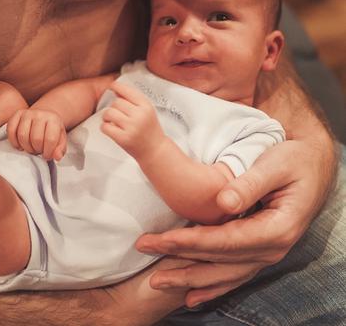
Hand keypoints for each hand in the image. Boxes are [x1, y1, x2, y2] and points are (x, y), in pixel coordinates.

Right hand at [7, 108, 66, 159]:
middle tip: (38, 151)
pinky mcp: (17, 114)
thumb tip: (56, 157)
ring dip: (26, 147)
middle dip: (36, 150)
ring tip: (30, 148)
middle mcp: (40, 114)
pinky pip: (11, 130)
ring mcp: (27, 113)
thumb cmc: (52, 130)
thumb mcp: (61, 139)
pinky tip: (19, 145)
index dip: (48, 152)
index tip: (46, 155)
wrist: (44, 116)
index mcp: (54, 120)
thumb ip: (60, 149)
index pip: (50, 139)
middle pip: (35, 138)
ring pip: (22, 135)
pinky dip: (13, 141)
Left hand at [101, 81, 163, 158]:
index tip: (112, 86)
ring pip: (109, 113)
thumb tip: (116, 90)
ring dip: (107, 116)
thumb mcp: (147, 111)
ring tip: (112, 121)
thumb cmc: (149, 130)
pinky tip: (111, 128)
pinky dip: (105, 127)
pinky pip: (105, 127)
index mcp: (146, 106)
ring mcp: (131, 127)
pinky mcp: (123, 138)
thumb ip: (133, 101)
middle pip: (116, 102)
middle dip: (114, 107)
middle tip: (117, 114)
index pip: (127, 90)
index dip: (116, 86)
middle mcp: (139, 115)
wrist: (155, 150)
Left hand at [135, 139, 336, 307]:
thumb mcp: (276, 164)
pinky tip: (191, 296)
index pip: (226, 240)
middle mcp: (272, 249)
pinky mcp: (258, 252)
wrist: (312, 166)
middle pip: (219, 260)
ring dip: (189, 278)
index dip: (192, 241)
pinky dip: (211, 287)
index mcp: (277, 229)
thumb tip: (224, 202)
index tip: (162, 239)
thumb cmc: (294, 160)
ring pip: (223, 274)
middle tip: (144, 249)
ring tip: (158, 281)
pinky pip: (233, 275)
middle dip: (179, 258)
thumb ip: (250, 183)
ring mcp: (266, 254)